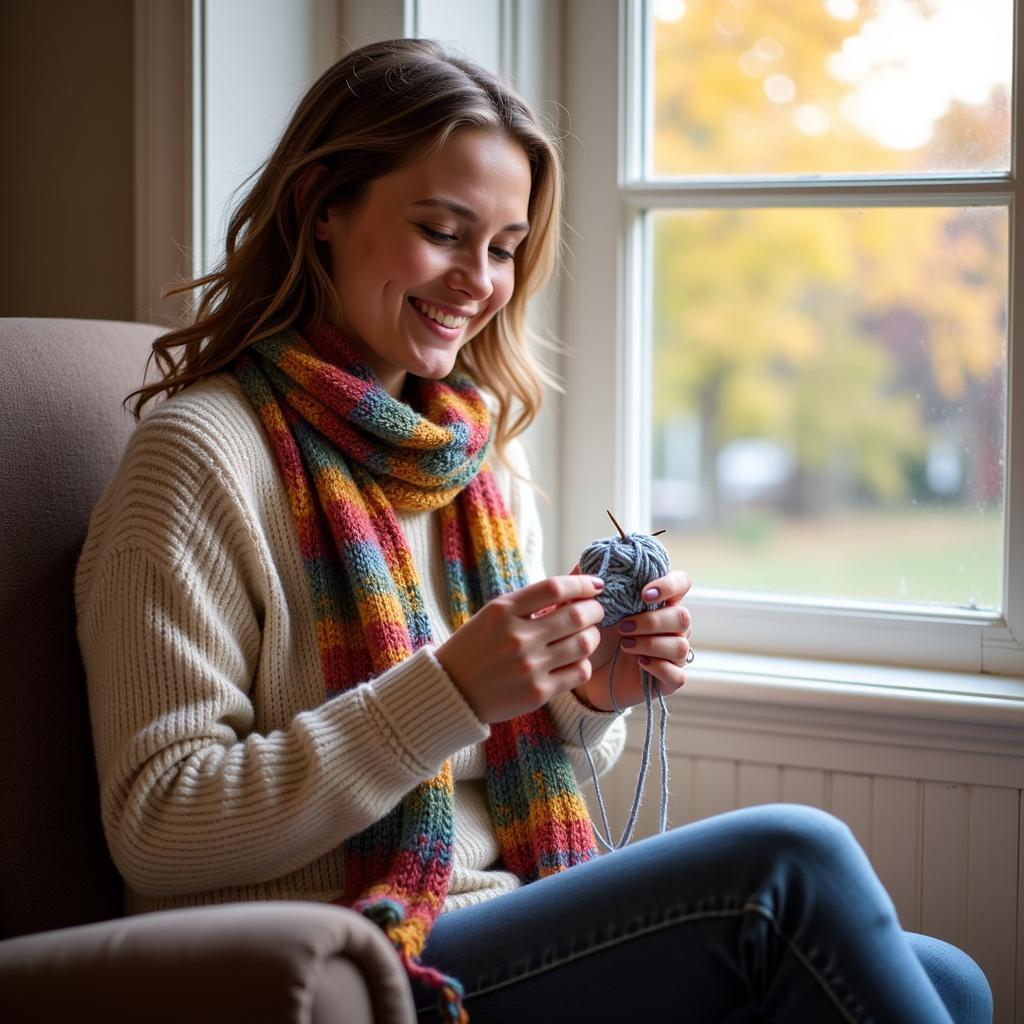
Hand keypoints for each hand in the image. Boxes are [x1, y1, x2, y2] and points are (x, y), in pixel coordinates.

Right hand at [435, 575, 605, 723]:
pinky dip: (584, 662)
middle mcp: (517, 637)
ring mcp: (529, 666)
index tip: (596, 585)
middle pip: (576, 615)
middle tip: (596, 610)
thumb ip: (528, 604)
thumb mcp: (492, 616)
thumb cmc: (474, 649)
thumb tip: (573, 593)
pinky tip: (575, 659)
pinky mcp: (538, 692)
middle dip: (595, 610)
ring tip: (588, 634)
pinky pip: (579, 672)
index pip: (554, 588)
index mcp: (502, 611)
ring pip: (584, 644)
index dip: (582, 584)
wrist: (452, 692)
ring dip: (593, 635)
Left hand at [572, 569, 692, 712]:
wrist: (586, 673)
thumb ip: (589, 584)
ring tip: (624, 645)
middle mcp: (671, 626)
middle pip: (683, 616)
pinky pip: (678, 674)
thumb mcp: (588, 607)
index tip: (643, 594)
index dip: (669, 585)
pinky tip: (639, 663)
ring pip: (681, 645)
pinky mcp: (668, 679)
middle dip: (651, 621)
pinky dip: (658, 667)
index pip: (682, 583)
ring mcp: (673, 653)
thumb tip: (585, 563)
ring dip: (650, 643)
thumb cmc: (593, 635)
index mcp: (658, 602)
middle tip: (622, 626)